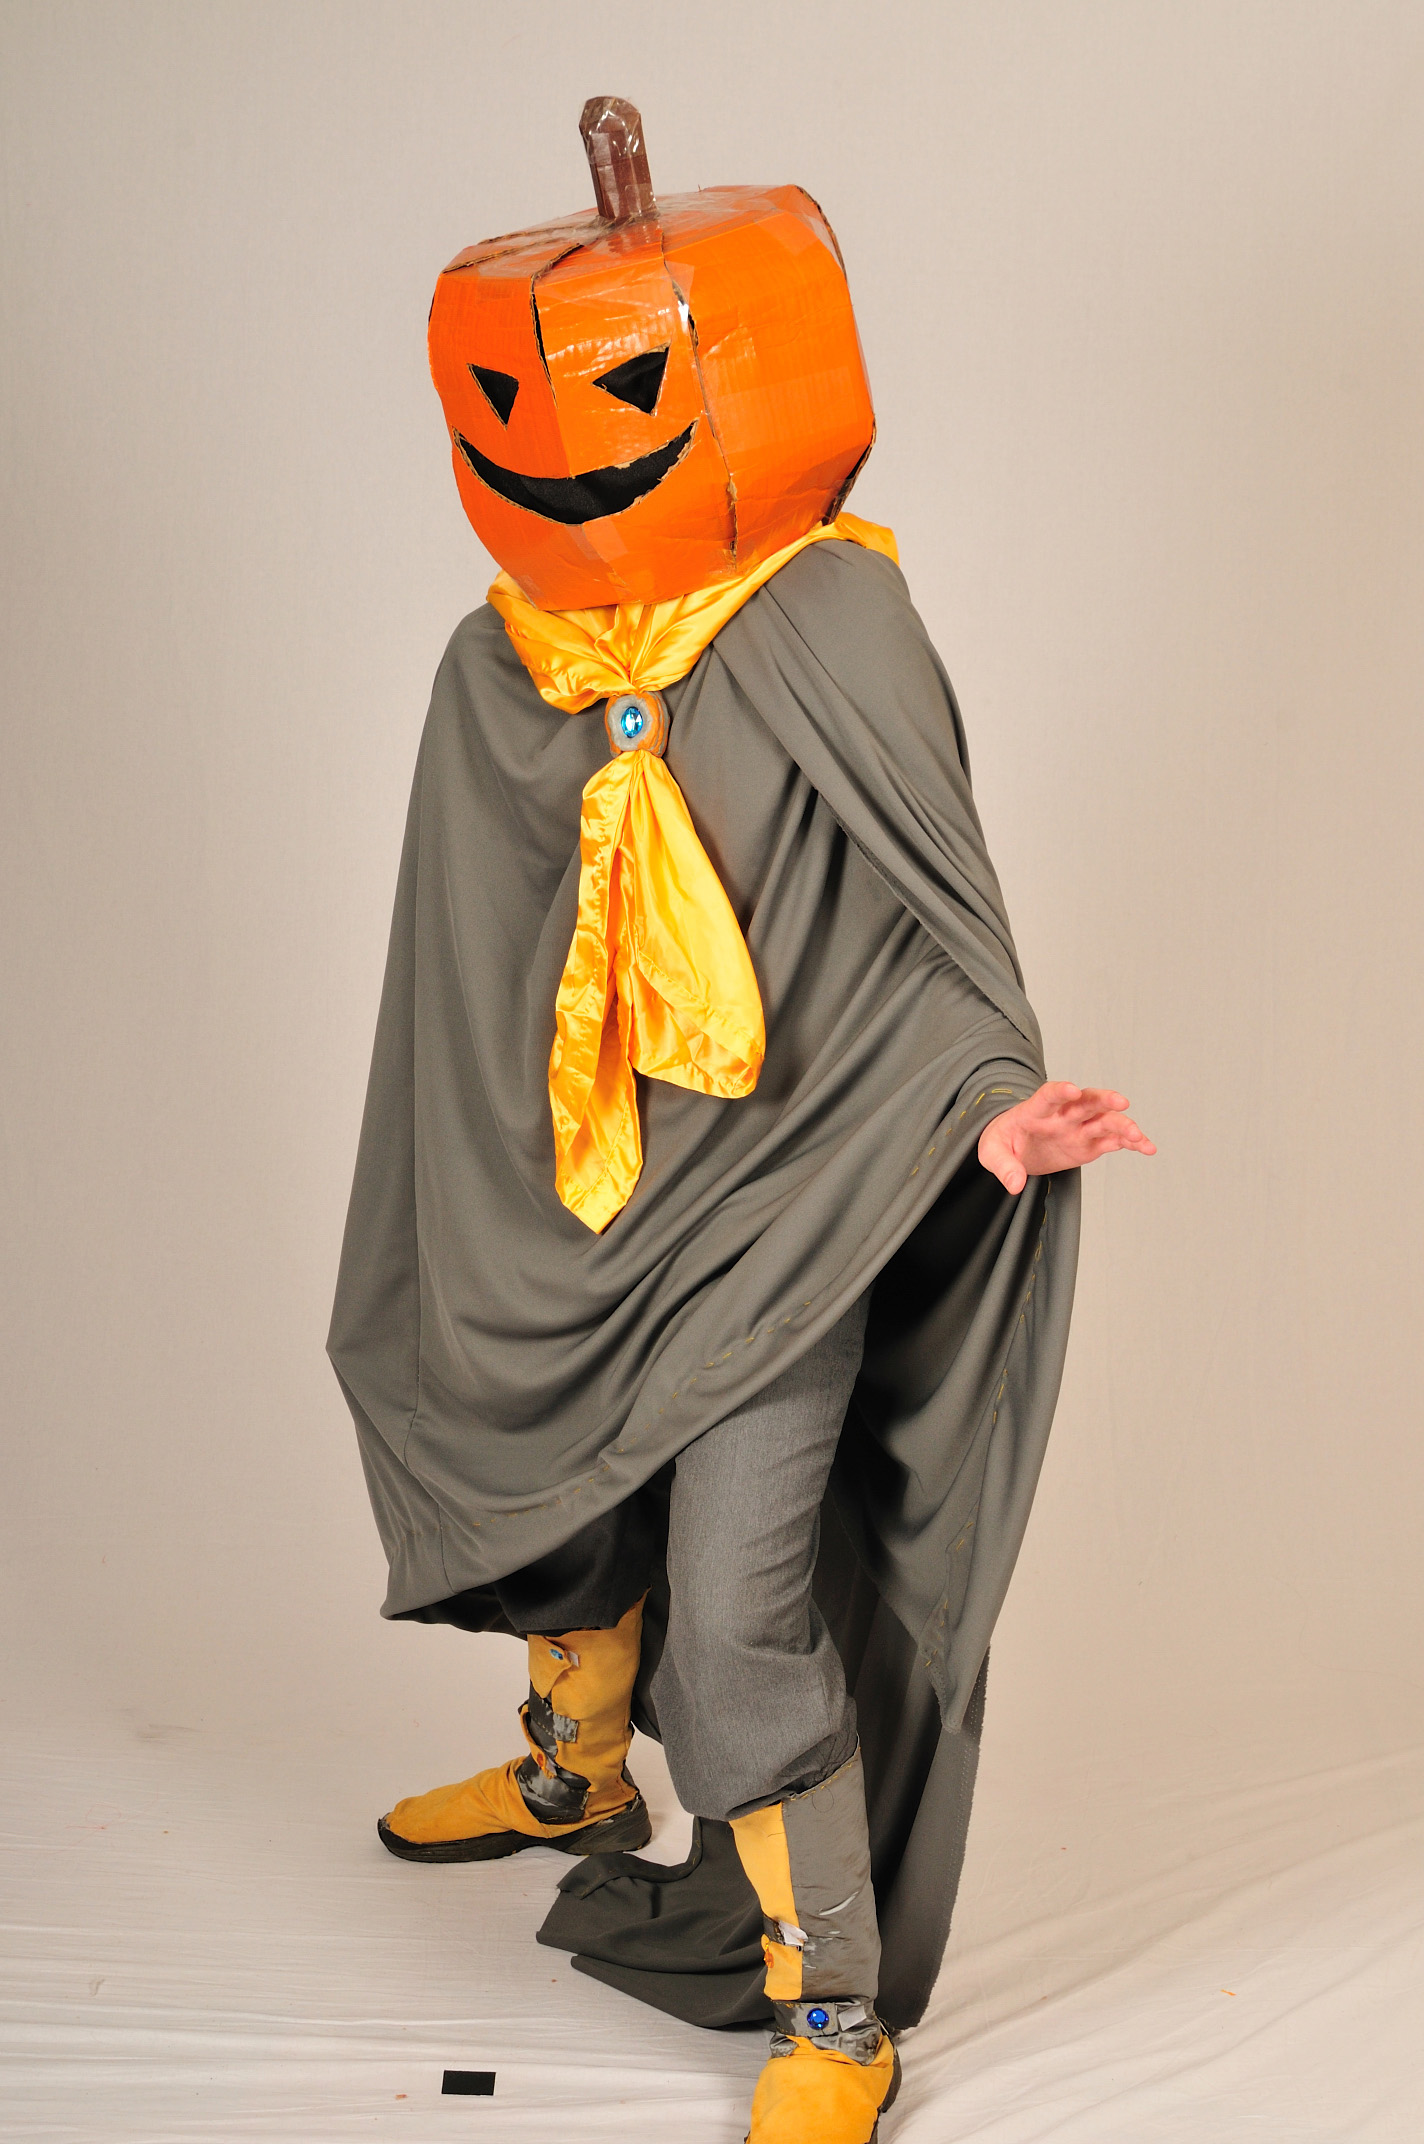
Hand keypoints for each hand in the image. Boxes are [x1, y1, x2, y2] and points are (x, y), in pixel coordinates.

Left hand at [977, 1081, 1155, 1194]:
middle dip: (1103, 1100)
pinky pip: (1113, 1140)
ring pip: (1105, 1120)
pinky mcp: (1089, 1144)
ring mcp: (1078, 1128)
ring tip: (1139, 1137)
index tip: (1072, 1089)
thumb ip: (1003, 1166)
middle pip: (1086, 1101)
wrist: (1014, 1146)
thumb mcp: (991, 1153)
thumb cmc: (1002, 1142)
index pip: (1048, 1096)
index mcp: (1035, 1111)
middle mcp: (1062, 1115)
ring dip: (1123, 1125)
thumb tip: (1015, 1184)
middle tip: (1120, 1101)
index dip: (1060, 1091)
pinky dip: (1131, 1143)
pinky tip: (1147, 1148)